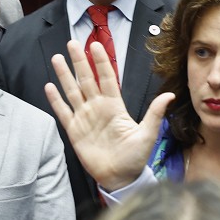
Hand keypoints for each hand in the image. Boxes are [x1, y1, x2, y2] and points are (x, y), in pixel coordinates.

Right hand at [44, 40, 173, 191]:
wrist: (120, 177)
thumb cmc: (135, 157)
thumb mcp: (148, 134)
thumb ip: (154, 114)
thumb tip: (170, 95)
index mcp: (115, 106)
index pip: (106, 78)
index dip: (101, 62)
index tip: (96, 45)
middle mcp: (98, 108)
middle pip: (86, 79)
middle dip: (80, 61)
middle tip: (72, 42)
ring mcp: (85, 118)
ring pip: (72, 91)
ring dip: (65, 75)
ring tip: (57, 58)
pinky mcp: (75, 131)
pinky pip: (64, 112)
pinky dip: (56, 100)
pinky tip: (49, 86)